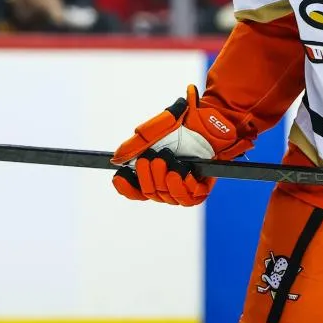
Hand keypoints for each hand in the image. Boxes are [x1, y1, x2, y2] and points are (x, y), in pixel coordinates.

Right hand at [111, 85, 252, 205]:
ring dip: (164, 178)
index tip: (120, 176)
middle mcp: (165, 183)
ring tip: (170, 160)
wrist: (206, 123)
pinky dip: (180, 186)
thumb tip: (116, 160)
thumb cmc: (180, 126)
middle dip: (148, 176)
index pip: (135, 190)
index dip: (126, 187)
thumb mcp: (153, 132)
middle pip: (149, 193)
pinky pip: (186, 199)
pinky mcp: (199, 190)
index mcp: (152, 172)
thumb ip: (134, 146)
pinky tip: (180, 172)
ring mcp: (182, 187)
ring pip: (165, 197)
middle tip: (154, 158)